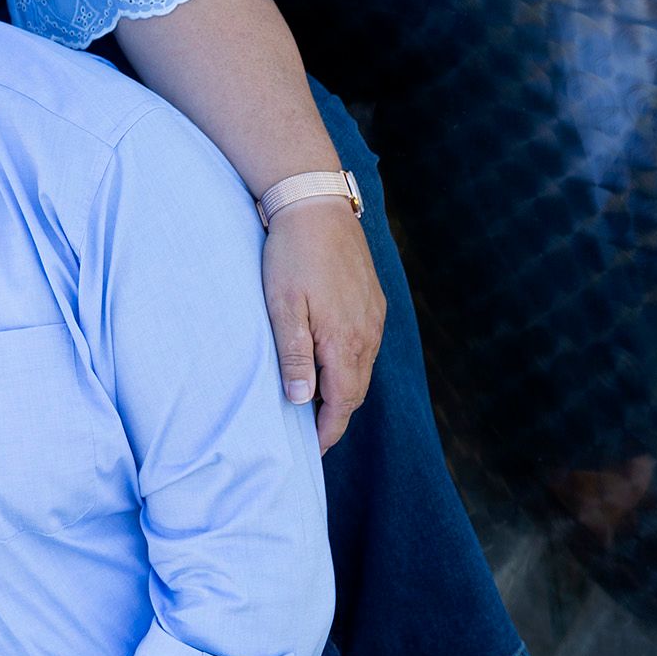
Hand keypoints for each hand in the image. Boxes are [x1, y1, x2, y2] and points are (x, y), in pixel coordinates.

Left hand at [262, 198, 385, 451]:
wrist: (316, 206)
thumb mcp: (282, 306)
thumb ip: (293, 355)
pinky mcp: (373, 300)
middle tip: (311, 430)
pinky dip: (349, 362)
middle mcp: (367, 334)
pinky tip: (329, 358)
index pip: (342, 403)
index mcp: (345, 341)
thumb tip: (300, 400)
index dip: (327, 430)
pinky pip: (365, 344)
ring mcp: (374, 316)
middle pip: (355, 391)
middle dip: (335, 414)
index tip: (312, 449)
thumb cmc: (292, 255)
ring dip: (343, 388)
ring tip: (316, 399)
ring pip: (362, 367)